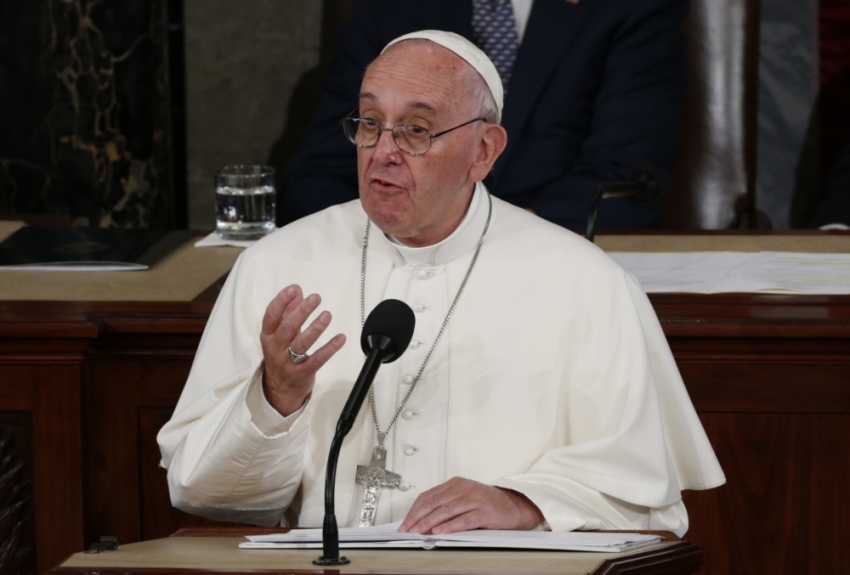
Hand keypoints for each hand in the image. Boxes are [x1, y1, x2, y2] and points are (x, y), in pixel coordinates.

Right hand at [260, 284, 345, 415]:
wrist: (279, 390)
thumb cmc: (280, 355)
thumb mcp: (279, 334)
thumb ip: (288, 312)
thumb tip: (298, 292)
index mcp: (268, 336)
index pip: (271, 315)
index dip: (282, 301)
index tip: (294, 289)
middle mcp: (276, 348)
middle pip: (287, 328)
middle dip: (301, 311)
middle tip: (315, 298)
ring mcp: (288, 362)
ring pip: (301, 344)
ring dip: (315, 328)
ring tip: (327, 315)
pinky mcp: (303, 373)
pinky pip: (317, 359)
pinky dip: (330, 348)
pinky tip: (340, 338)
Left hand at [398, 477, 543, 533]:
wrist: (513, 505)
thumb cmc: (486, 504)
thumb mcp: (463, 498)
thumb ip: (445, 504)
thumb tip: (420, 519)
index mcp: (455, 483)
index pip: (428, 496)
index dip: (414, 511)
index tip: (405, 524)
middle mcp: (463, 488)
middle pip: (434, 502)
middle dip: (417, 517)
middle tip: (407, 529)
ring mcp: (474, 499)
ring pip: (446, 510)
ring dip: (429, 522)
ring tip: (418, 531)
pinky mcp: (484, 511)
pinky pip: (463, 519)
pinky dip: (449, 526)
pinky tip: (439, 532)